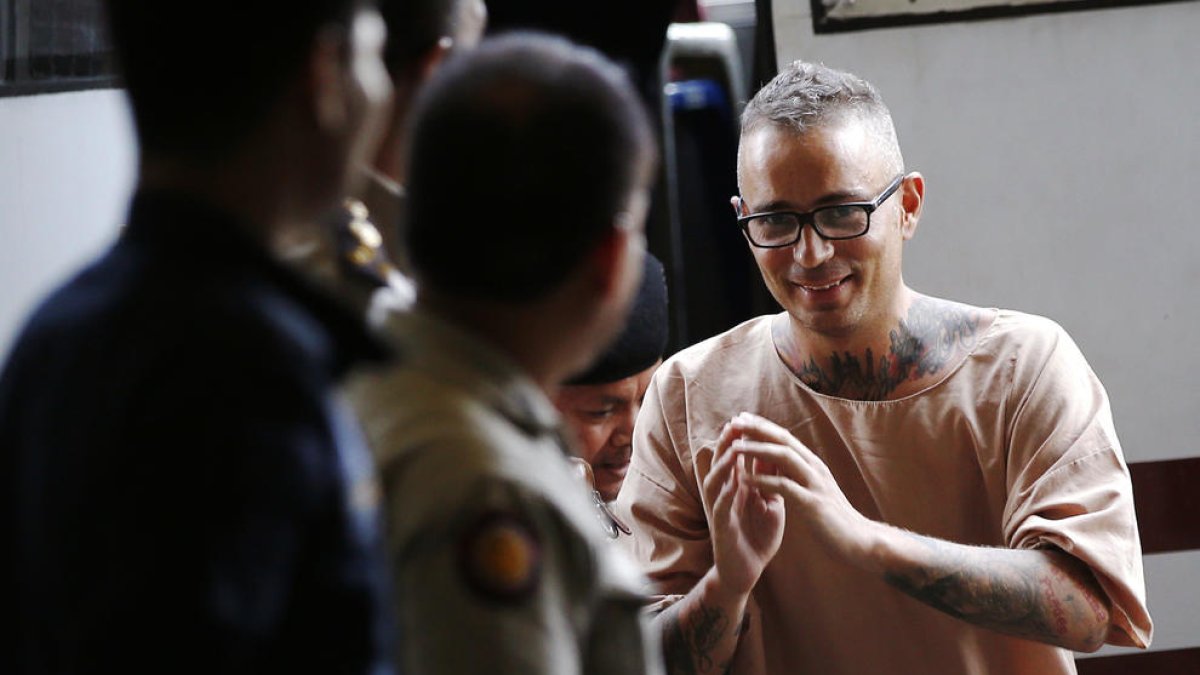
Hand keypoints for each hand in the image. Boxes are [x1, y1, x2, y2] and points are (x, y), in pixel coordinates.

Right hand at [701, 419, 785, 597]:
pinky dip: (726, 495)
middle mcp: (726, 495)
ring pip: (715, 482)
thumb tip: (778, 454)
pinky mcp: (721, 529)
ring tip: (733, 449)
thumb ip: (771, 481)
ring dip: (723, 465)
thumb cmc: (757, 537)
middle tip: (734, 423)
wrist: (747, 572)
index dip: (742, 438)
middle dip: (727, 443)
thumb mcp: (770, 504)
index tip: (749, 417)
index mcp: (739, 487)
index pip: (738, 457)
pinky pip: (720, 509)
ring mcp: (721, 511)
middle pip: (722, 463)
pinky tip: (733, 485)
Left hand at [729, 412, 874, 564]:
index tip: (741, 418)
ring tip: (735, 446)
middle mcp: (814, 468)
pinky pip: (784, 487)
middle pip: (783, 440)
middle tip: (734, 420)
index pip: (785, 437)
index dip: (763, 426)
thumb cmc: (834, 519)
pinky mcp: (812, 503)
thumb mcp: (815, 491)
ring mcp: (814, 484)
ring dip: (757, 449)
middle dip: (757, 429)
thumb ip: (799, 476)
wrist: (860, 542)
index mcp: (813, 465)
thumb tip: (781, 465)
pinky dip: (763, 481)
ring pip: (783, 457)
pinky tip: (745, 479)